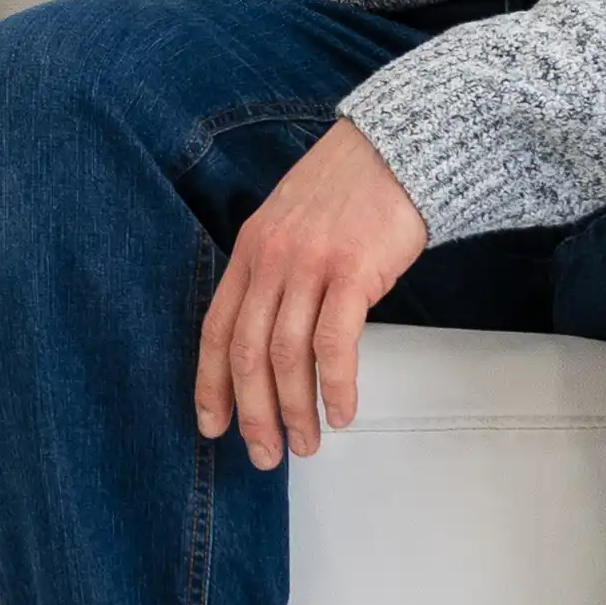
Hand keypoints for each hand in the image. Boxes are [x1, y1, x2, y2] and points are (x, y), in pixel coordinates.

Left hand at [194, 118, 426, 467]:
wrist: (395, 150)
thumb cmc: (348, 192)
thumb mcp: (290, 225)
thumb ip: (275, 273)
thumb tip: (270, 336)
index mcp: (249, 251)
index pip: (216, 329)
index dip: (210, 383)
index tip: (211, 425)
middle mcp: (269, 259)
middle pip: (247, 351)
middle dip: (251, 412)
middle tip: (263, 453)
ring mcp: (308, 265)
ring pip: (287, 355)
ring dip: (295, 410)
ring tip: (307, 444)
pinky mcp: (351, 271)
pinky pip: (334, 343)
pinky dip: (337, 386)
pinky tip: (343, 412)